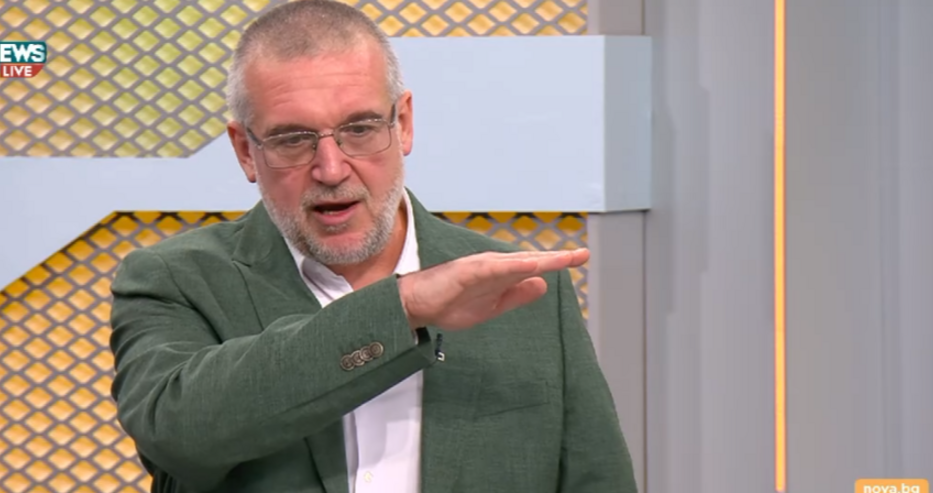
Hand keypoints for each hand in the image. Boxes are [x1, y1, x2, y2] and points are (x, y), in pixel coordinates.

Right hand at [397, 248, 588, 329]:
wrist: (417, 305)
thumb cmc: (450, 303)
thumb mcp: (492, 306)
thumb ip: (517, 295)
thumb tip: (543, 285)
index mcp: (501, 275)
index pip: (534, 267)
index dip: (557, 262)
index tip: (580, 258)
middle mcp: (494, 266)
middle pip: (530, 260)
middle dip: (557, 258)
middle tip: (582, 254)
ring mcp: (480, 267)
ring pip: (516, 261)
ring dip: (540, 259)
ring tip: (563, 259)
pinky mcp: (466, 272)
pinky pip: (493, 268)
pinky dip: (511, 266)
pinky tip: (529, 266)